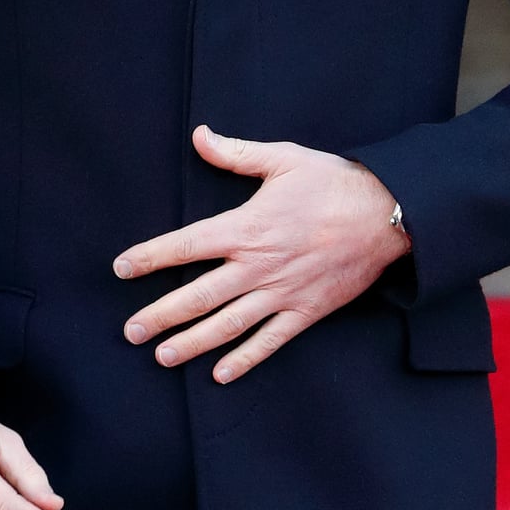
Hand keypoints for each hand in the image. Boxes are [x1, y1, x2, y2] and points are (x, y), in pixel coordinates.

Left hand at [116, 126, 409, 383]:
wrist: (388, 214)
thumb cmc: (335, 182)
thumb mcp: (286, 158)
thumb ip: (238, 153)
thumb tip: (200, 136)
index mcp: (248, 227)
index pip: (186, 245)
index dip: (150, 257)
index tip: (121, 267)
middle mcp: (259, 265)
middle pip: (198, 296)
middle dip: (160, 315)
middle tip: (130, 331)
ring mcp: (282, 292)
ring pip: (227, 325)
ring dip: (191, 343)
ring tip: (162, 356)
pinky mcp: (306, 310)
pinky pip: (269, 340)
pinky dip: (244, 359)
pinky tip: (220, 374)